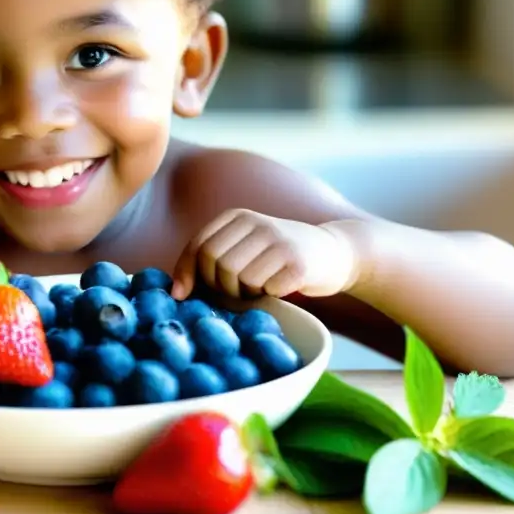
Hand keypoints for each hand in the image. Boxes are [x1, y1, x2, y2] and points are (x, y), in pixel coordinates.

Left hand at [172, 209, 359, 300]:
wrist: (337, 253)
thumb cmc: (280, 256)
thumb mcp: (246, 245)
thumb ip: (213, 258)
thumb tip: (176, 291)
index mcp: (238, 217)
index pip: (198, 245)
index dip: (186, 273)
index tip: (182, 295)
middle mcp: (257, 223)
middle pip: (214, 263)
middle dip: (217, 286)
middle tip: (234, 293)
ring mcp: (279, 241)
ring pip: (237, 278)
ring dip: (243, 294)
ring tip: (258, 289)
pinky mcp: (298, 264)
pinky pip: (265, 289)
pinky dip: (266, 297)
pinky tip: (278, 289)